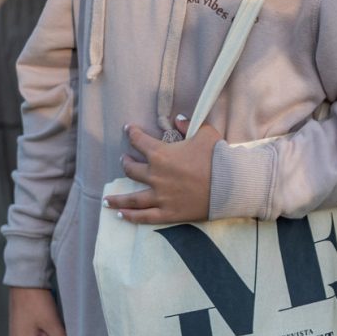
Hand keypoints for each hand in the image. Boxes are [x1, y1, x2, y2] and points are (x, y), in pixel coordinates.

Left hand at [103, 117, 221, 223]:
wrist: (229, 184)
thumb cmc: (217, 156)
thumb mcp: (205, 133)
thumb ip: (188, 125)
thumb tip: (178, 119)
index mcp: (162, 154)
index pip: (140, 141)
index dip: (132, 133)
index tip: (128, 129)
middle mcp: (155, 175)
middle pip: (132, 169)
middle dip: (125, 163)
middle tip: (123, 161)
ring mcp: (160, 196)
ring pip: (132, 198)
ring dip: (117, 198)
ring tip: (107, 199)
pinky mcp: (167, 213)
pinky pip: (144, 216)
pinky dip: (130, 216)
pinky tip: (120, 215)